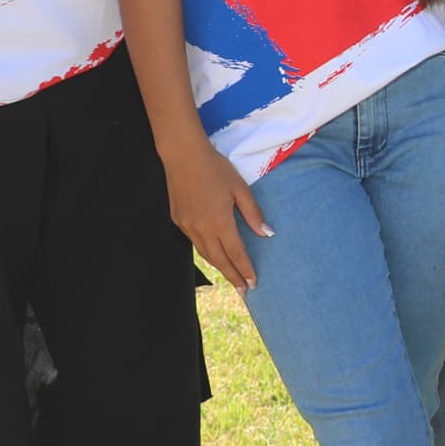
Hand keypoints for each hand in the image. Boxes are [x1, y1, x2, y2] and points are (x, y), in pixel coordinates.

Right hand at [162, 133, 270, 289]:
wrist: (182, 155)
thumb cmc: (215, 169)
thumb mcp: (240, 188)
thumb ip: (253, 213)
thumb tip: (266, 234)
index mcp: (219, 222)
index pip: (236, 253)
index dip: (245, 270)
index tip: (253, 283)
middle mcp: (202, 229)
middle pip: (219, 260)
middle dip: (233, 277)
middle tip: (244, 290)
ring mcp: (187, 226)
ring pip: (206, 254)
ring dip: (219, 267)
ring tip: (231, 277)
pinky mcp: (178, 221)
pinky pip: (195, 244)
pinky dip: (207, 253)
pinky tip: (214, 255)